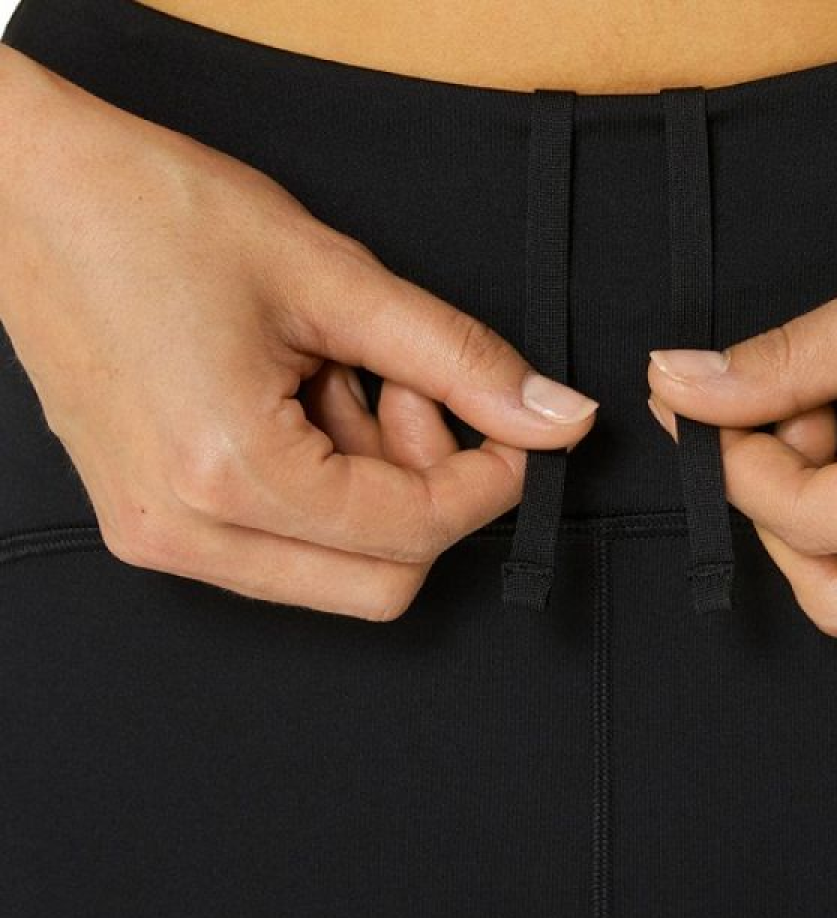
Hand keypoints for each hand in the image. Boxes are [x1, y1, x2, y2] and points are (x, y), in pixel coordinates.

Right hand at [0, 46, 596, 620]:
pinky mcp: (154, 525)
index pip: (414, 534)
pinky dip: (326, 494)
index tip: (514, 425)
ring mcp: (162, 540)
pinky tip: (306, 407)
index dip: (490, 482)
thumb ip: (459, 359)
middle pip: (382, 583)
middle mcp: (188, 534)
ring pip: (336, 574)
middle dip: (430, 496)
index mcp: (230, 474)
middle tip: (411, 396)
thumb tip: (558, 417)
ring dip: (376, 493)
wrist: (19, 189)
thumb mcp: (332, 277)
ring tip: (343, 383)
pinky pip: (283, 552)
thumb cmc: (151, 212)